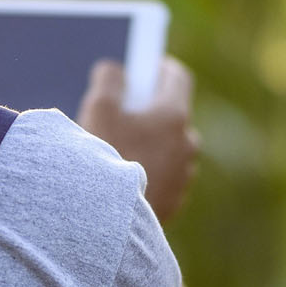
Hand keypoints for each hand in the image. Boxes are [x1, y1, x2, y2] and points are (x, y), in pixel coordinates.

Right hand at [76, 57, 199, 222]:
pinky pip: (165, 176)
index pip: (177, 78)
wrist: (106, 219)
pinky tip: (124, 176)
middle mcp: (187, 144)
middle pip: (173, 115)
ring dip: (152, 142)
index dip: (159, 68)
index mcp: (175, 116)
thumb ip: (109, 80)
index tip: (144, 66)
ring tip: (120, 146)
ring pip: (169, 148)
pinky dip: (150, 169)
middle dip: (152, 110)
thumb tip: (115, 71)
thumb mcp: (98, 108)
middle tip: (124, 109)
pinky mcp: (175, 200)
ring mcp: (183, 175)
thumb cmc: (102, 156)